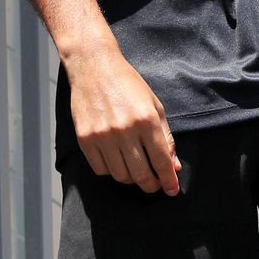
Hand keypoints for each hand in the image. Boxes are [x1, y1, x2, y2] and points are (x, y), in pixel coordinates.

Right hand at [67, 45, 181, 192]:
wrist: (94, 67)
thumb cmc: (128, 85)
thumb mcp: (154, 106)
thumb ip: (166, 138)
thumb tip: (174, 166)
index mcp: (146, 120)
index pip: (161, 161)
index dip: (169, 180)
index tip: (172, 190)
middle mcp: (124, 130)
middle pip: (140, 174)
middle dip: (151, 185)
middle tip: (155, 186)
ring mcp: (102, 135)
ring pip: (120, 175)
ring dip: (132, 179)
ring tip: (137, 171)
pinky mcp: (85, 138)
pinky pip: (101, 169)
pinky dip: (112, 171)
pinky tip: (118, 162)